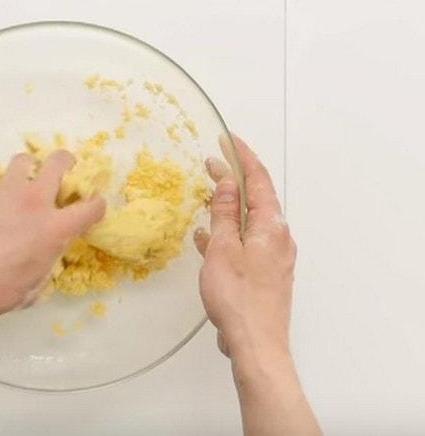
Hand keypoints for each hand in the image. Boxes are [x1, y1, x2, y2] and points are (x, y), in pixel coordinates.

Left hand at [0, 150, 105, 319]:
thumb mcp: (31, 290)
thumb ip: (45, 267)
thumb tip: (44, 260)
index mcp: (54, 229)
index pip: (91, 207)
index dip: (97, 206)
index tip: (93, 209)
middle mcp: (33, 202)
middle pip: (59, 162)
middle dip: (68, 163)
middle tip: (64, 173)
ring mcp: (4, 191)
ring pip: (24, 160)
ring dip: (30, 169)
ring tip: (25, 183)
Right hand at [194, 135, 296, 360]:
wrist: (256, 343)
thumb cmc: (238, 297)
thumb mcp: (223, 248)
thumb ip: (226, 213)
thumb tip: (228, 183)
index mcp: (271, 226)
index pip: (258, 179)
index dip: (242, 156)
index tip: (227, 139)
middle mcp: (278, 237)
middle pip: (255, 198)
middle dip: (233, 180)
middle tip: (211, 164)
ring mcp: (273, 257)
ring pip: (248, 222)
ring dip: (227, 208)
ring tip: (206, 197)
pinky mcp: (265, 274)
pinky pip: (245, 243)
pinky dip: (227, 234)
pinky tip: (206, 238)